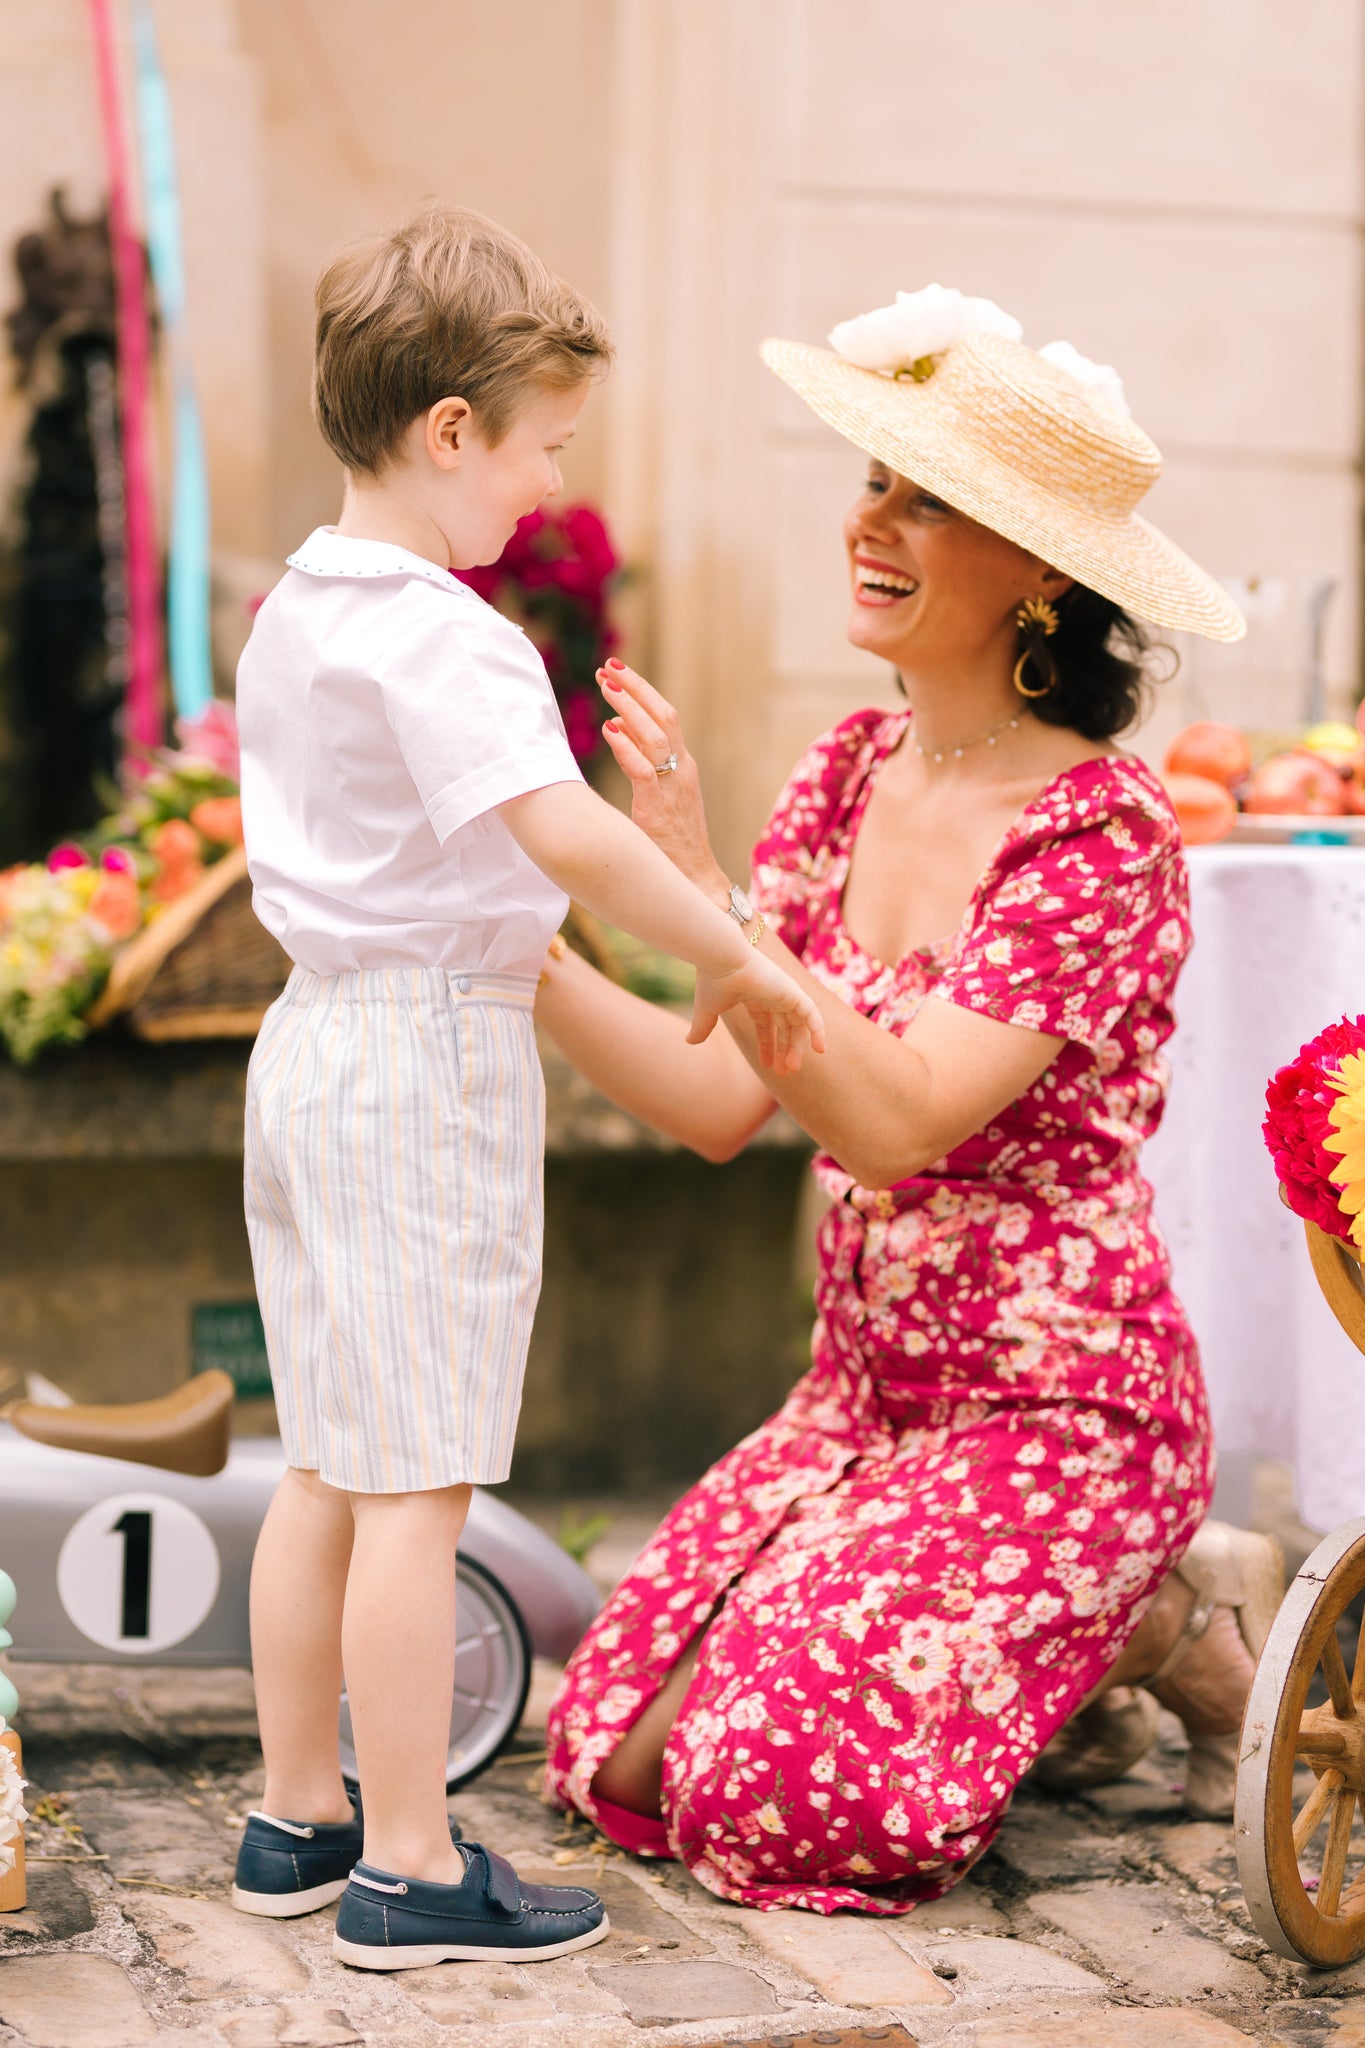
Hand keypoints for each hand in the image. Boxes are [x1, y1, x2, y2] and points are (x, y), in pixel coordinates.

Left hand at [597, 661, 724, 891]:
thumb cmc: (671, 841)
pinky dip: (626, 747)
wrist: (693, 879)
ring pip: (656, 736)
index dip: (642, 691)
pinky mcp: (660, 808)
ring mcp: (674, 788)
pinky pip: (643, 770)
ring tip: (606, 686)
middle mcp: (683, 770)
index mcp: (684, 765)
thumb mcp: (657, 793)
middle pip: (664, 715)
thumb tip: (615, 727)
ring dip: (629, 708)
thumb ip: (639, 760)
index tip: (617, 671)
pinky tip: (609, 730)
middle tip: (609, 667)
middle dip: (636, 688)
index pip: (666, 716)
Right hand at [689, 947, 825, 1074]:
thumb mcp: (706, 1011)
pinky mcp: (792, 991)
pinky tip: (820, 1049)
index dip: (767, 1045)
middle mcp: (771, 994)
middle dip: (785, 1049)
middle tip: (785, 1072)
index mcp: (753, 997)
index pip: (765, 1024)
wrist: (721, 960)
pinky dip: (818, 1029)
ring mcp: (783, 992)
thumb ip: (702, 1027)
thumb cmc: (712, 981)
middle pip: (784, 1026)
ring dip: (798, 1046)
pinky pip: (812, 1013)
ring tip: (793, 1068)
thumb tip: (688, 1042)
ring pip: (798, 1023)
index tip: (767, 1066)